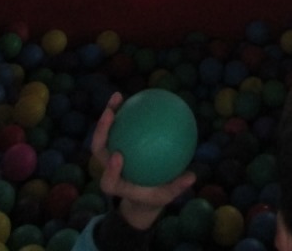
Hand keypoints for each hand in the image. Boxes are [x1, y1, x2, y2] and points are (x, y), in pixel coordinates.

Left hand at [91, 94, 195, 230]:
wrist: (139, 196)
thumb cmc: (153, 196)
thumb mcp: (166, 195)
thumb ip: (177, 187)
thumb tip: (192, 176)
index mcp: (117, 185)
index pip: (109, 180)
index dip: (110, 169)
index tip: (118, 155)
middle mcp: (108, 168)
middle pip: (99, 149)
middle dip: (101, 132)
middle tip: (110, 115)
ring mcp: (108, 154)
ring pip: (103, 133)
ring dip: (107, 113)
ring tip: (118, 96)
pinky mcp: (113, 144)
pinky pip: (115, 125)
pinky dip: (121, 110)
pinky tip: (135, 96)